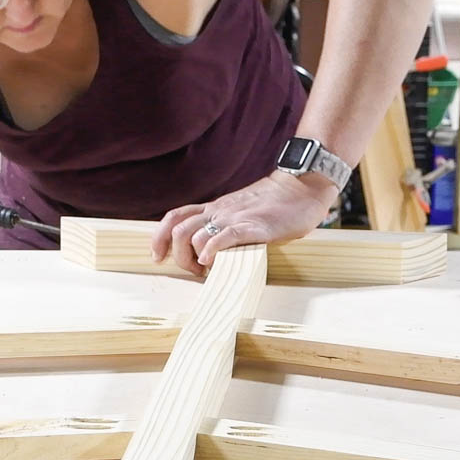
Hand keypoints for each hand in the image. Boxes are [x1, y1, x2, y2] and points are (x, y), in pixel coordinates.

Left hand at [151, 170, 339, 276]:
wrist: (302, 188)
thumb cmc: (276, 205)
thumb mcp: (241, 212)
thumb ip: (225, 227)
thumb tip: (212, 251)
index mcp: (214, 208)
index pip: (175, 218)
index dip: (160, 238)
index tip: (158, 257)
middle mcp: (218, 211)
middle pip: (179, 231)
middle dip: (178, 257)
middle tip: (193, 272)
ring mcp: (234, 218)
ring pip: (194, 236)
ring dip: (194, 260)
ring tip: (207, 271)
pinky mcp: (253, 226)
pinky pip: (223, 237)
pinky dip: (211, 251)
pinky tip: (211, 263)